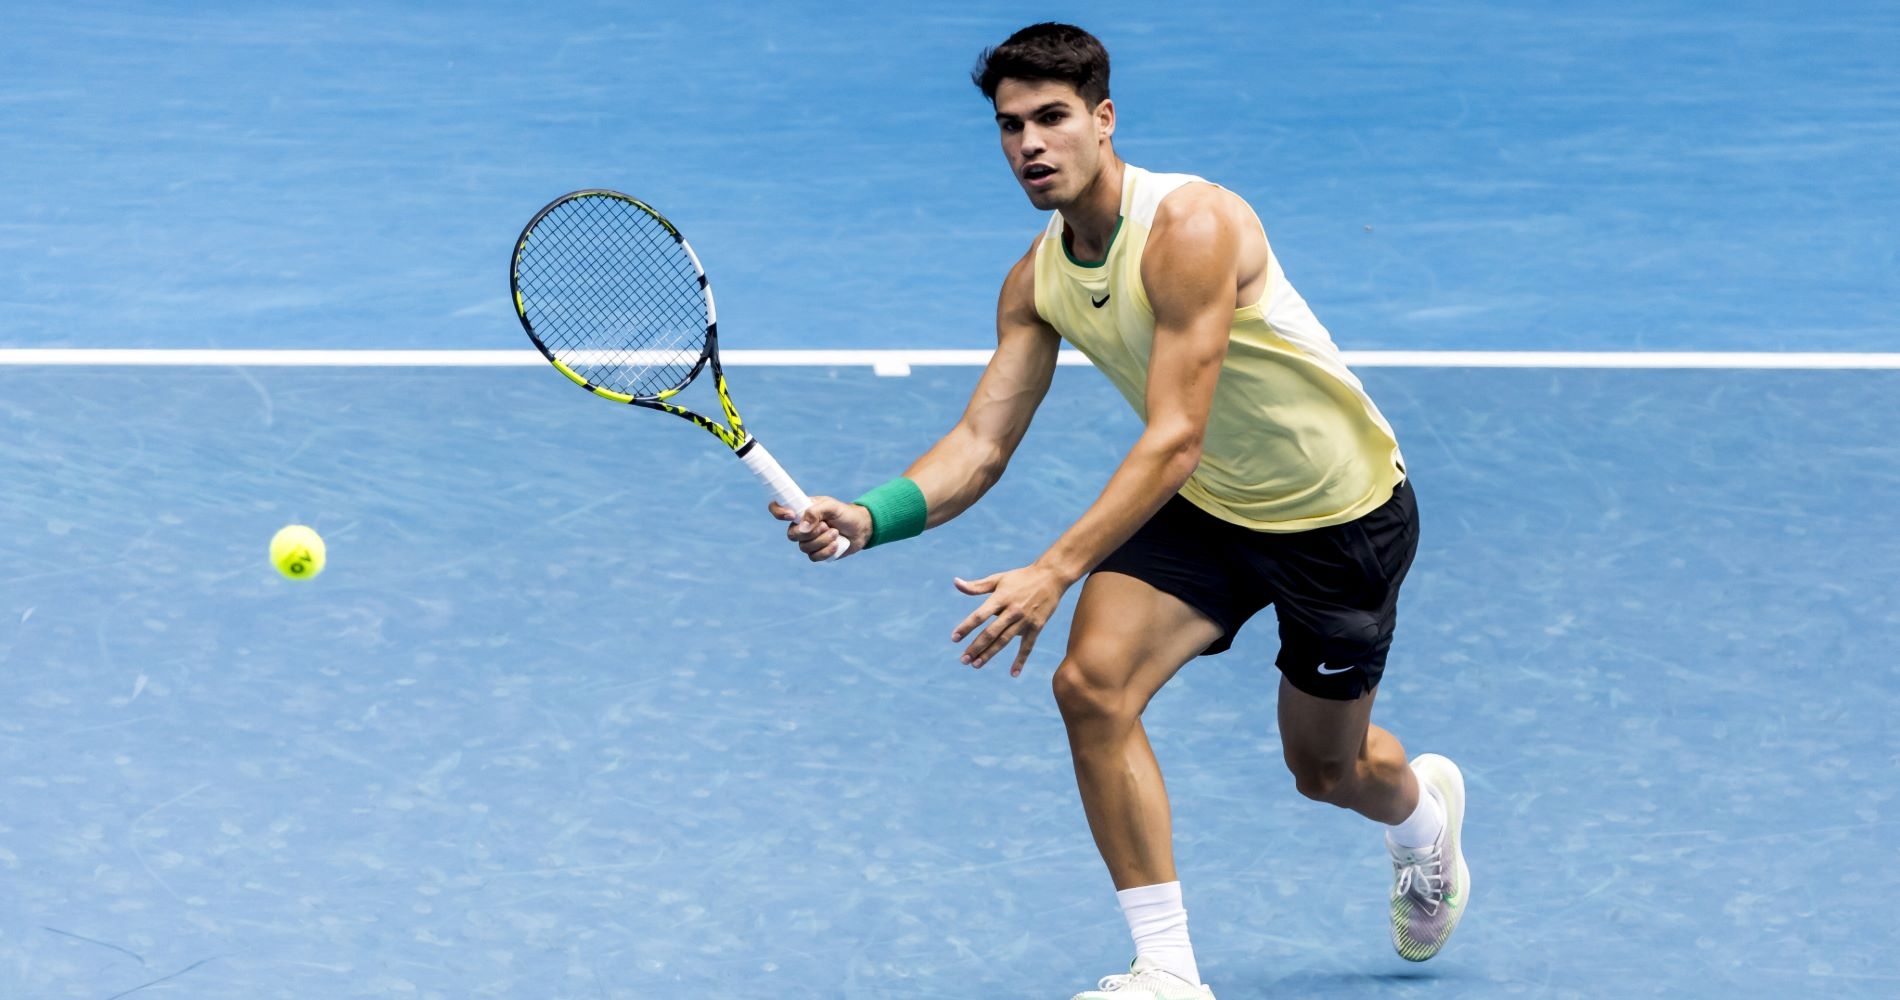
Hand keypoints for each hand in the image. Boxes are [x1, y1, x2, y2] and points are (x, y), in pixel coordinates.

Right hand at [769, 496, 870, 561]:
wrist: (861, 528)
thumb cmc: (845, 514)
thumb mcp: (832, 507)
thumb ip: (816, 512)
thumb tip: (802, 526)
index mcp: (801, 510)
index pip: (778, 508)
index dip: (778, 511)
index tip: (791, 515)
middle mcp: (801, 525)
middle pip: (791, 534)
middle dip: (811, 533)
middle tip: (826, 525)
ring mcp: (808, 540)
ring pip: (804, 547)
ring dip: (822, 541)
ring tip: (836, 533)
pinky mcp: (817, 552)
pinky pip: (814, 557)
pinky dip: (826, 551)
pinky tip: (836, 544)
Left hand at [950, 563, 1070, 676]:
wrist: (1051, 576)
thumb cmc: (1021, 577)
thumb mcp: (998, 579)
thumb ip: (976, 586)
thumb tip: (956, 583)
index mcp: (1001, 598)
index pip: (980, 615)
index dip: (966, 627)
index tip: (954, 638)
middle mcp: (1012, 610)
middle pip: (991, 632)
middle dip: (976, 647)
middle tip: (963, 659)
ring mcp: (1025, 620)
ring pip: (1005, 640)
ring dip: (990, 654)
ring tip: (976, 665)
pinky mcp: (1037, 627)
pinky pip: (1027, 646)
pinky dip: (1021, 660)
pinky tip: (1013, 673)